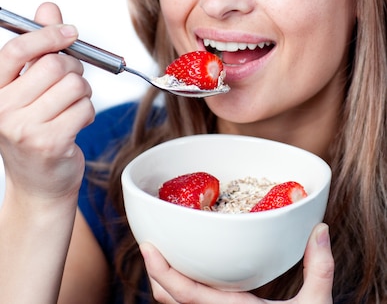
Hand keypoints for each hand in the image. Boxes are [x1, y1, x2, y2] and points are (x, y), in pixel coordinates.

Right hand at [0, 2, 94, 201]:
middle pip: (53, 64)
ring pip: (74, 85)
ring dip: (82, 93)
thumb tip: (47, 8)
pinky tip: (75, 124)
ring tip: (70, 107)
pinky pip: (84, 108)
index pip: (16, 49)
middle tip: (71, 81)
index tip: (69, 32)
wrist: (38, 184)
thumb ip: (39, 47)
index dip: (47, 34)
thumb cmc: (35, 130)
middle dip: (73, 68)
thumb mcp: (30, 86)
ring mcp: (22, 129)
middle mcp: (1, 109)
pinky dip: (88, 112)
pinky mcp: (48, 143)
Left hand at [140, 223, 333, 303]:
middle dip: (156, 272)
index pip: (186, 294)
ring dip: (165, 283)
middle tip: (152, 240)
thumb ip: (318, 268)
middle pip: (169, 299)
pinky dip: (179, 292)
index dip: (162, 271)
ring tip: (164, 253)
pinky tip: (187, 275)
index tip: (146, 246)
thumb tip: (321, 228)